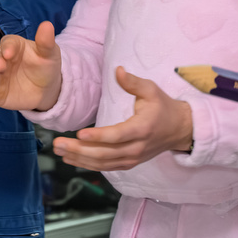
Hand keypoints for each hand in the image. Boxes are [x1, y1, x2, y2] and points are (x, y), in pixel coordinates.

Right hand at [0, 21, 62, 111]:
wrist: (47, 89)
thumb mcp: (49, 54)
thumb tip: (47, 24)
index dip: (7, 47)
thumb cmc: (45, 66)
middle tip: (0, 66)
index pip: (8, 43)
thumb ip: (46, 42)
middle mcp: (3, 60)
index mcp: (15, 47)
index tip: (9, 52)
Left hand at [53, 67, 191, 171]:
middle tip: (58, 144)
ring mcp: (133, 158)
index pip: (118, 135)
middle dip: (79, 150)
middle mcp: (137, 148)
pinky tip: (71, 160)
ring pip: (103, 163)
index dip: (99, 137)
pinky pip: (106, 167)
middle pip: (105, 153)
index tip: (79, 134)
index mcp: (142, 128)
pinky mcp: (129, 163)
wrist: (179, 130)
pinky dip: (88, 165)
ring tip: (59, 151)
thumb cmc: (163, 107)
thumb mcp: (151, 90)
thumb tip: (117, 70)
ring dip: (79, 159)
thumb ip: (133, 82)